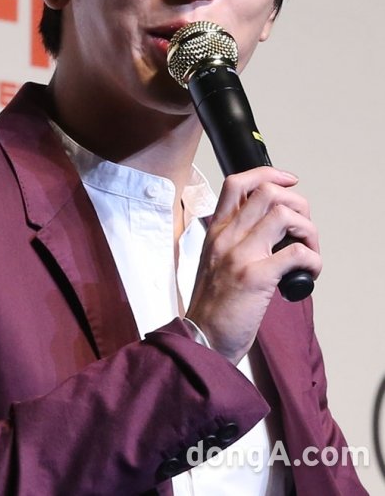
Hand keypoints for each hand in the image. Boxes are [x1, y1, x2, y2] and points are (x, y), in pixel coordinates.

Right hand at [185, 167, 320, 364]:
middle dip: (298, 203)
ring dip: (308, 230)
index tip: (288, 181)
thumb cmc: (213, 305)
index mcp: (217, 232)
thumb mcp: (214, 260)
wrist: (201, 340)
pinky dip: (313, 259)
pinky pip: (296, 253)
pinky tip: (309, 273)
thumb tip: (272, 227)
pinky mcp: (256, 277)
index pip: (238, 183)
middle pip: (267, 192)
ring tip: (309, 250)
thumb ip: (235, 239)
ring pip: (284, 214)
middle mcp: (226, 237)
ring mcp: (240, 255)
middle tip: (303, 227)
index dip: (268, 173)